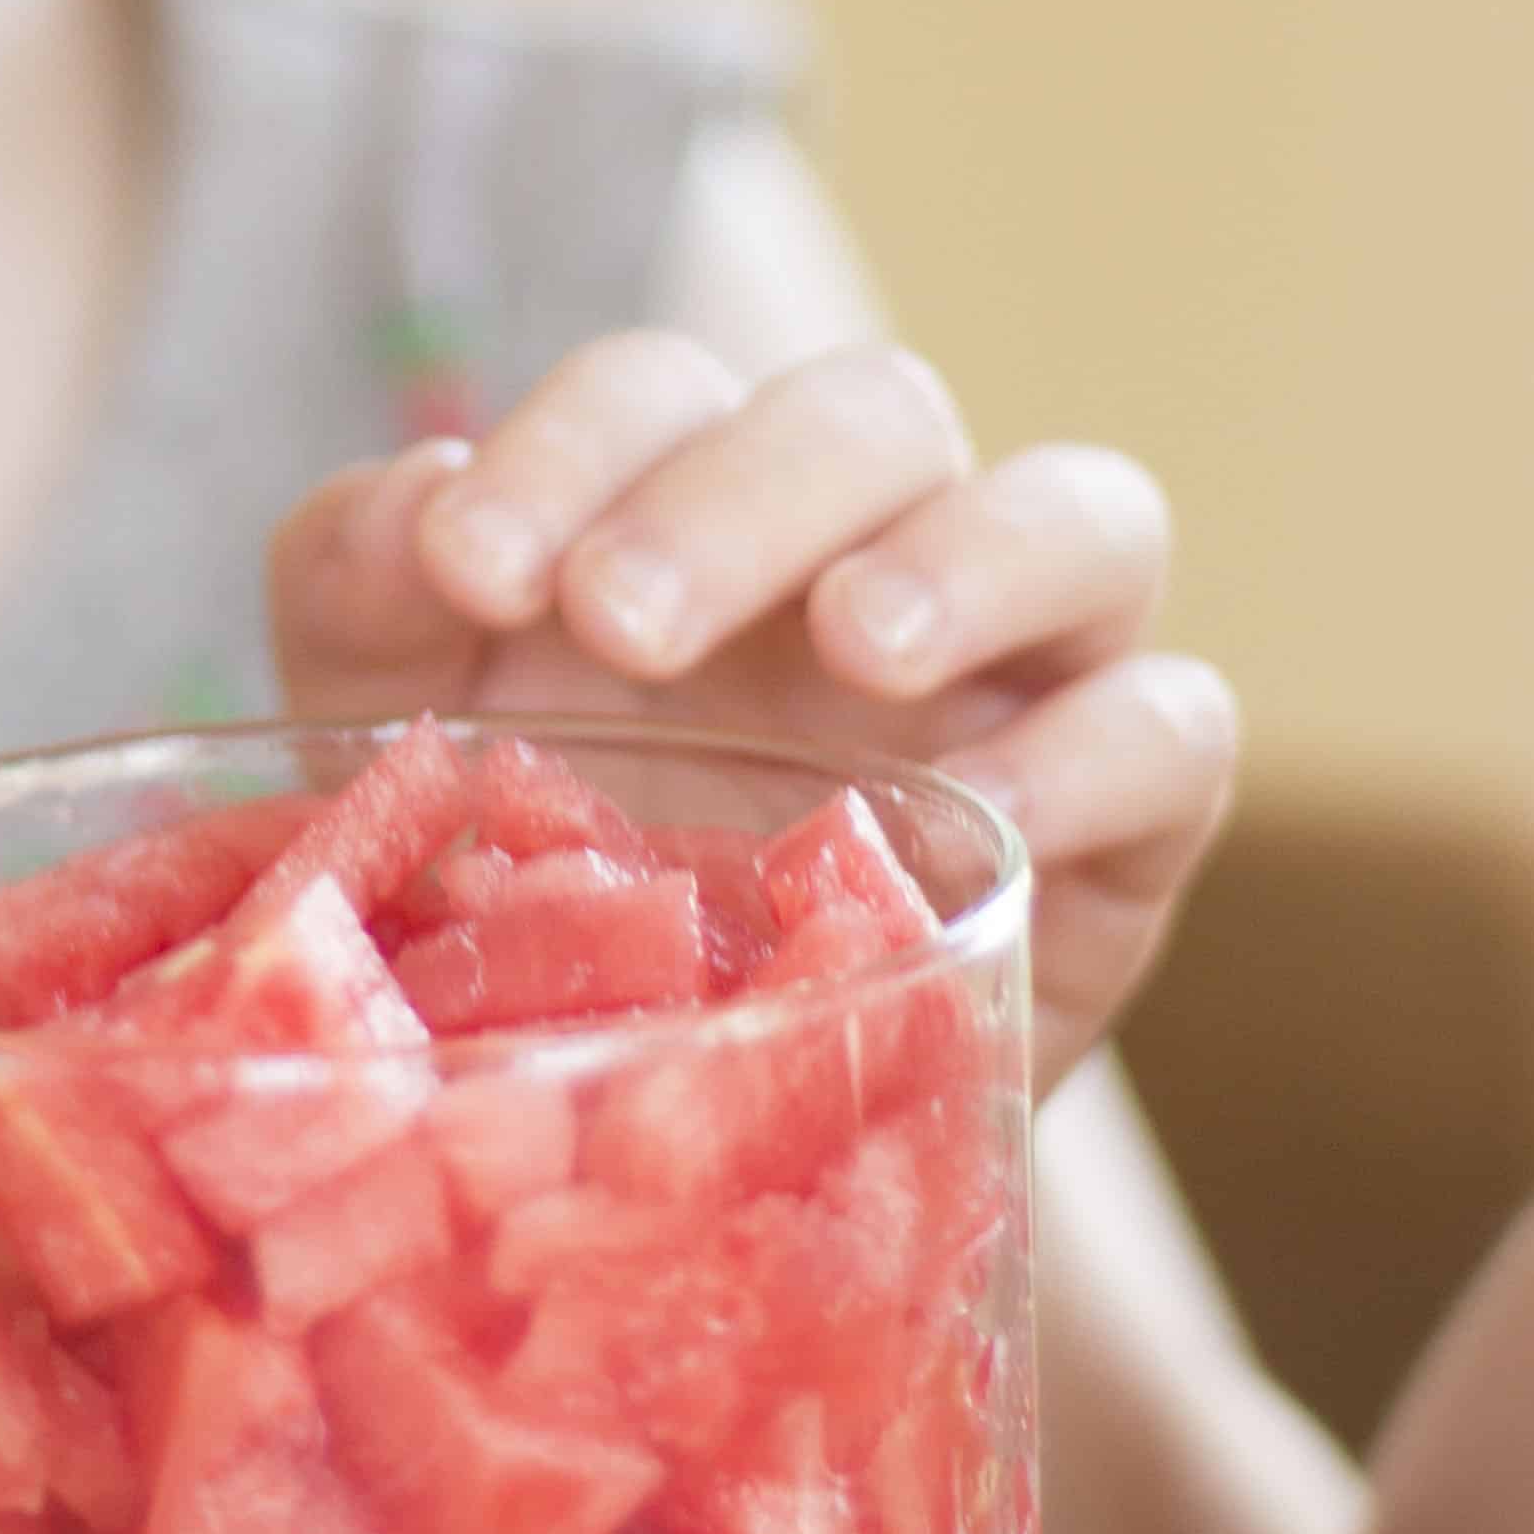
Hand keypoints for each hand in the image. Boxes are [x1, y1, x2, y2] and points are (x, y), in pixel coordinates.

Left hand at [267, 335, 1236, 1098]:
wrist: (658, 1141)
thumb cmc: (525, 901)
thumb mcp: (395, 743)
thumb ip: (360, 594)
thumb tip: (405, 517)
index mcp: (688, 502)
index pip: (661, 392)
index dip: (570, 447)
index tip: (463, 569)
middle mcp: (872, 547)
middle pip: (877, 413)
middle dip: (745, 494)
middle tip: (620, 622)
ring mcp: (1021, 673)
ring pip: (1086, 516)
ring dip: (970, 556)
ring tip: (856, 646)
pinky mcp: (1123, 827)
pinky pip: (1173, 734)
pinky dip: (1091, 754)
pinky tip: (965, 821)